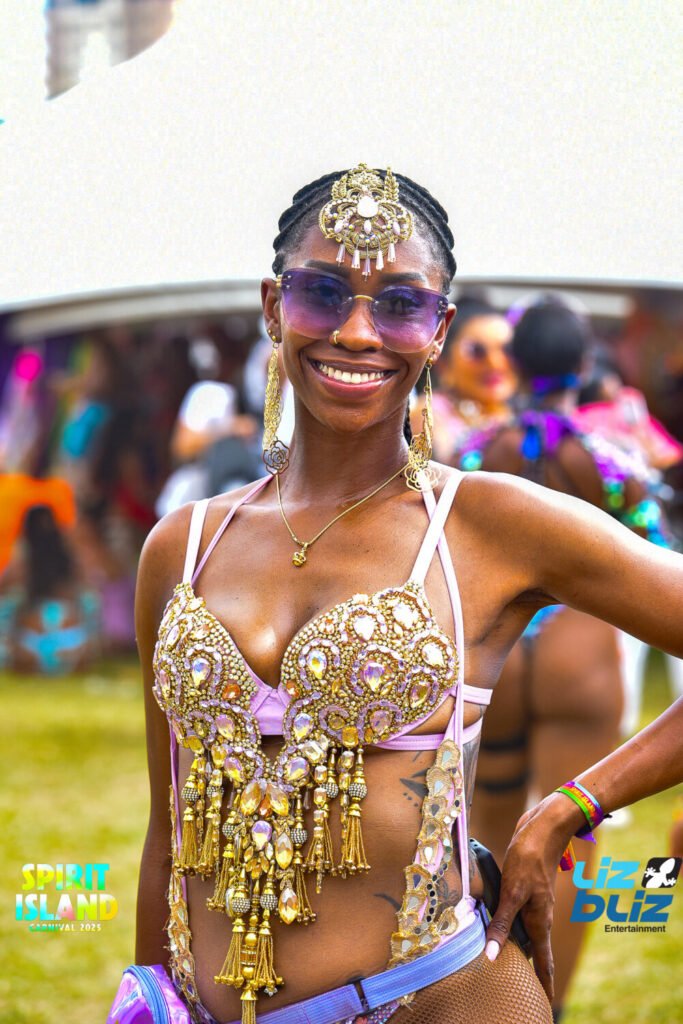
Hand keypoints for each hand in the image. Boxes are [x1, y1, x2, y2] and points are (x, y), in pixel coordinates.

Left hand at [484, 794, 583, 1000]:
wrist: (543, 828)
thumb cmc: (529, 859)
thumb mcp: (513, 893)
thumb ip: (502, 924)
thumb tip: (492, 957)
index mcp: (539, 922)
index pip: (543, 962)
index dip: (544, 983)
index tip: (546, 1003)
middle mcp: (538, 915)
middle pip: (532, 949)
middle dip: (527, 969)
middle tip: (517, 988)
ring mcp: (532, 901)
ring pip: (522, 931)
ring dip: (513, 945)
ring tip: (502, 962)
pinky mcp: (524, 888)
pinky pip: (514, 912)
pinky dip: (505, 923)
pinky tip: (493, 922)